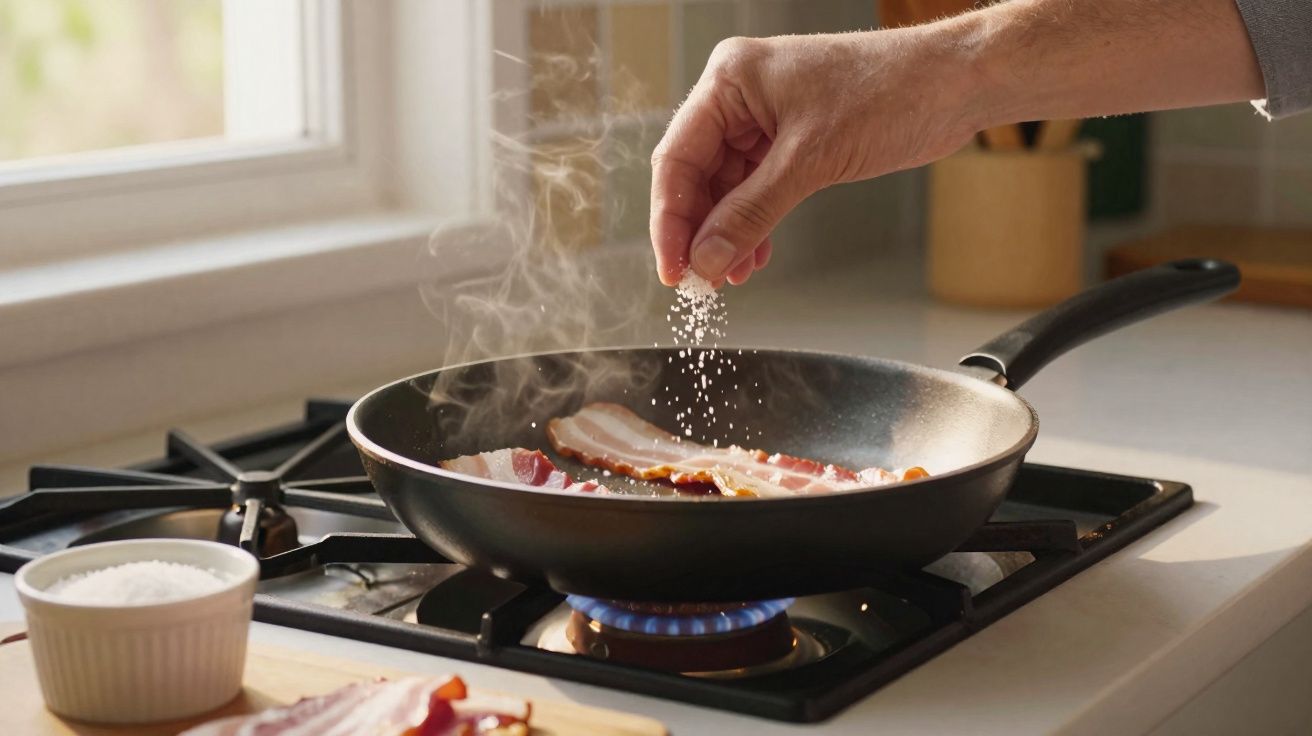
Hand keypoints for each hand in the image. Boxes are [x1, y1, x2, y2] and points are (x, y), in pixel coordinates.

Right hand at [649, 29, 978, 285]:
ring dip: (726, 234)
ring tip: (728, 275)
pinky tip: (752, 257)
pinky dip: (753, 225)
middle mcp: (741, 96)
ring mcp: (767, 119)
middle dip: (699, 231)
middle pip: (697, 175)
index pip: (677, 157)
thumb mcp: (810, 161)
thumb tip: (706, 257)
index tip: (672, 267)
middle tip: (699, 279)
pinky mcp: (793, 141)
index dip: (670, 219)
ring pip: (726, 188)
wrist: (955, 85)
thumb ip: (751, 213)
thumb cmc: (891, 91)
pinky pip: (756, 190)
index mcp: (731, 80)